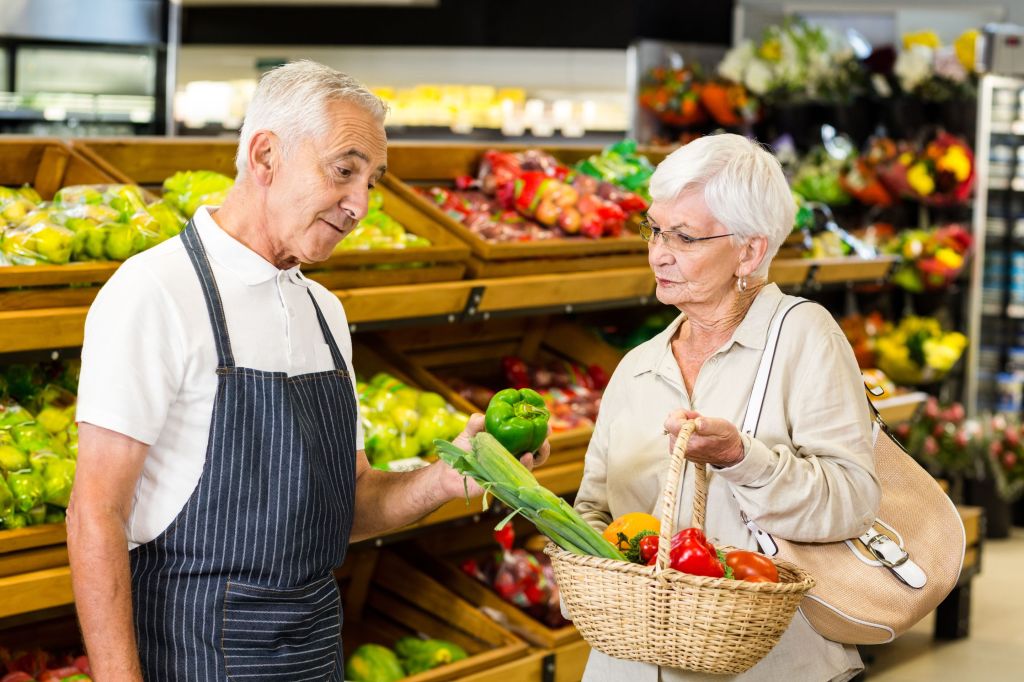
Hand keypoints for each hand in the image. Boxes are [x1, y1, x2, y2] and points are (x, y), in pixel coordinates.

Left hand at [435, 414, 551, 500]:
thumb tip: (482, 417)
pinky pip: (520, 474)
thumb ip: (476, 422)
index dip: (539, 428)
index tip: (544, 421)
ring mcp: (511, 467)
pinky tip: (526, 457)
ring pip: (533, 462)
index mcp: (508, 440)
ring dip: (539, 454)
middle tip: (544, 434)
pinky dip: (526, 465)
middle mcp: (512, 453)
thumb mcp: (469, 431)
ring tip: (538, 447)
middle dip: (544, 442)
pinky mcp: (506, 480)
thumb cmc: (461, 449)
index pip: (529, 433)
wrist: (449, 472)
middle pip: (536, 449)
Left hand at [664, 409, 743, 467]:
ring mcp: (681, 451)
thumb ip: (708, 424)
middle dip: (684, 419)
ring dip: (685, 425)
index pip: (670, 423)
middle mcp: (684, 448)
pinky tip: (696, 433)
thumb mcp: (722, 427)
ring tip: (700, 428)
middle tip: (699, 422)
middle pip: (670, 425)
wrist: (730, 454)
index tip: (692, 415)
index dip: (681, 414)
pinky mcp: (681, 451)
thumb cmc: (726, 439)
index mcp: (691, 441)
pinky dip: (685, 431)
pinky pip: (676, 436)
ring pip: (673, 430)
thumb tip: (697, 422)